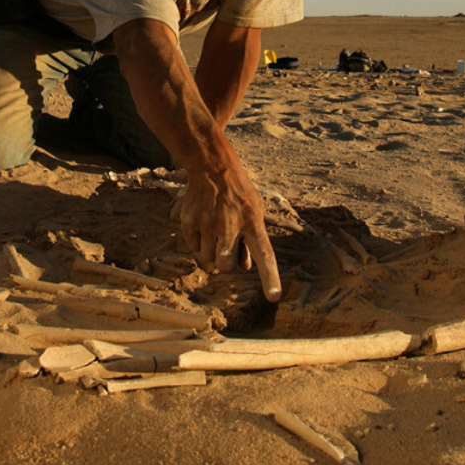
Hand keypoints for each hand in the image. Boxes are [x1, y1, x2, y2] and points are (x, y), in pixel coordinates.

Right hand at [181, 164, 282, 301]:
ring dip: (210, 250)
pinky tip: (203, 222)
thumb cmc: (238, 193)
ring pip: (207, 258)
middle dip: (224, 262)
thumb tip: (245, 268)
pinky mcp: (190, 221)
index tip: (274, 297)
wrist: (212, 167)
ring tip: (214, 228)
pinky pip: (193, 247)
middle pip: (225, 265)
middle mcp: (231, 225)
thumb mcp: (254, 211)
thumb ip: (250, 241)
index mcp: (253, 223)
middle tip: (224, 246)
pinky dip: (197, 241)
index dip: (270, 278)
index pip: (265, 256)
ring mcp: (208, 223)